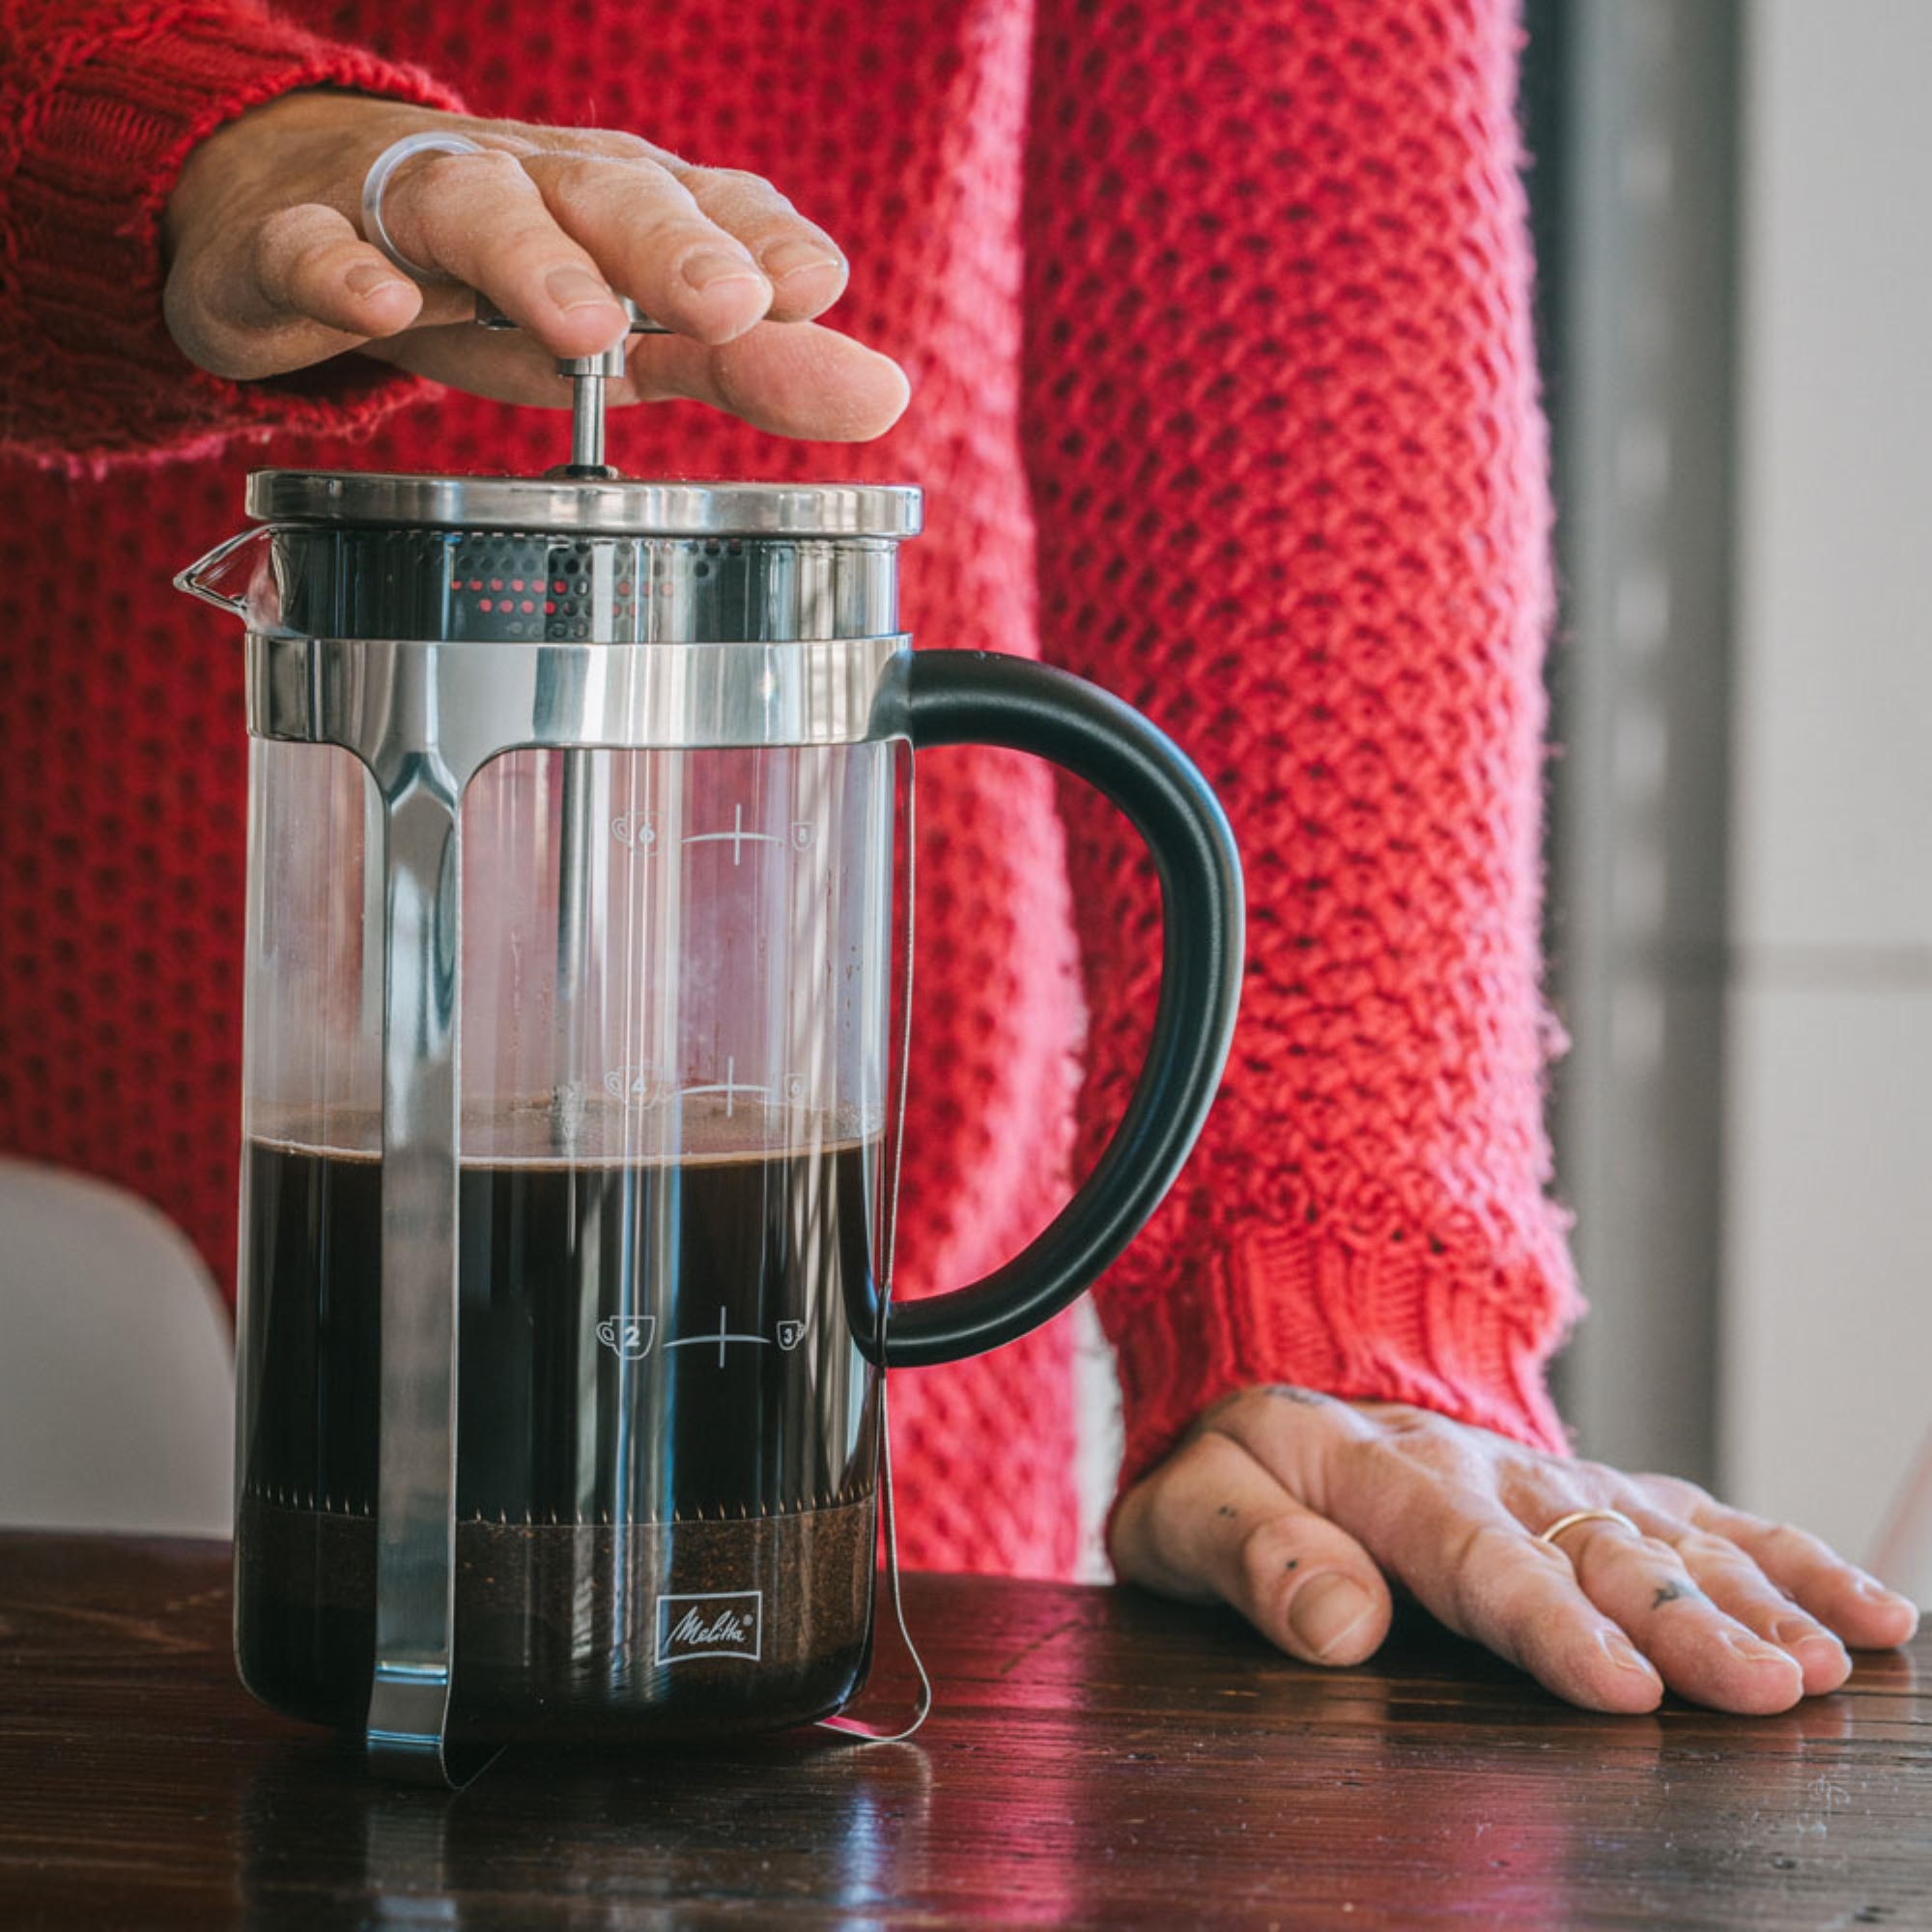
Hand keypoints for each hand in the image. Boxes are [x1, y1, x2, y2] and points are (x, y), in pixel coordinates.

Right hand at [160, 91, 908, 438]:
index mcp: (620, 206)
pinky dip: (340, 269)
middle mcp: (532, 188)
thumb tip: (886, 393)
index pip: (707, 205)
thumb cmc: (500, 281)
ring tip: (577, 319)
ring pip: (472, 205)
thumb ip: (753, 364)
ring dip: (527, 254)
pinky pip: (312, 247)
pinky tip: (379, 306)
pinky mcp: (299, 243)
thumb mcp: (632, 330)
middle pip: (605, 197)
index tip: (813, 287)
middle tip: (730, 305)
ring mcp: (412, 208)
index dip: (760, 242)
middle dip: (670, 246)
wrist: (302, 213)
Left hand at [1111, 1385, 1920, 1713]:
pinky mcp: (1594, 1492)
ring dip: (1749, 1593)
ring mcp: (1550, 1478)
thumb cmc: (1232, 1472)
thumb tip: (1337, 1623)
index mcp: (1379, 1472)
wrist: (1278, 1399)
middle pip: (1593, 1547)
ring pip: (1664, 1534)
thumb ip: (1250, 1554)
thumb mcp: (1189, 1508)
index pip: (1472, 1555)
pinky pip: (1696, 1515)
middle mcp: (1486, 1469)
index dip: (1548, 1622)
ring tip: (1827, 1657)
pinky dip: (1783, 1554)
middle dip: (1682, 1619)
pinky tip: (1863, 1607)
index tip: (1622, 1687)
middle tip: (1765, 1686)